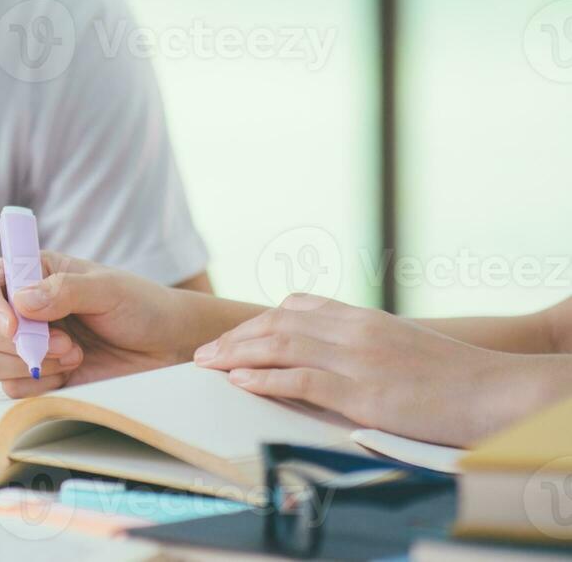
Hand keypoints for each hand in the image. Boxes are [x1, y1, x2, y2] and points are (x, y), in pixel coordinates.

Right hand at [0, 252, 209, 397]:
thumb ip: (63, 290)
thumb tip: (20, 300)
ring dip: (30, 364)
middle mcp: (21, 308)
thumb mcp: (107, 289)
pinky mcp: (38, 377)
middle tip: (64, 342)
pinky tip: (71, 371)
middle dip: (15, 341)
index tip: (12, 324)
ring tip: (73, 354)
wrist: (167, 348)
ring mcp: (28, 344)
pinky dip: (38, 384)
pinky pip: (11, 388)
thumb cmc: (141, 306)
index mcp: (32, 274)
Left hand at [194, 294, 542, 446]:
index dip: (255, 322)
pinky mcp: (365, 393)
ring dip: (236, 355)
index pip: (295, 307)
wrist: (496, 390)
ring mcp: (357, 359)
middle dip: (234, 339)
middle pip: (277, 324)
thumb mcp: (400, 347)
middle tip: (202, 355)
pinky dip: (265, 379)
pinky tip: (240, 383)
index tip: (231, 338)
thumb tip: (326, 358)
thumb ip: (361, 345)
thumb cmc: (452, 377)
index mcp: (362, 317)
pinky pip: (303, 380)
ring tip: (207, 365)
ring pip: (281, 346)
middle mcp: (354, 330)